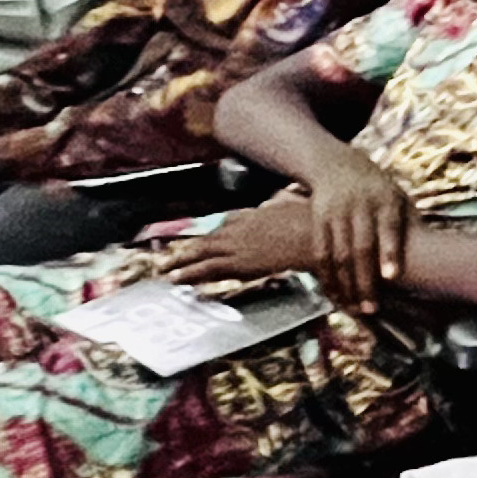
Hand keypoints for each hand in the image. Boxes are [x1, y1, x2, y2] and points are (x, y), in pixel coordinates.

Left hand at [157, 187, 327, 291]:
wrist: (310, 235)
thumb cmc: (311, 221)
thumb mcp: (294, 203)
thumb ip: (283, 202)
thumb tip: (280, 199)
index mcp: (253, 212)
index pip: (228, 222)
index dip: (216, 233)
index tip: (207, 240)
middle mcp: (238, 227)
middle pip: (208, 239)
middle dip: (187, 250)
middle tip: (168, 258)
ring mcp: (235, 245)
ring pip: (201, 253)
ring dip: (181, 262)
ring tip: (165, 270)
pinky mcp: (236, 263)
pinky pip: (208, 269)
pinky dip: (190, 273)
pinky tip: (177, 279)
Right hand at [306, 158, 415, 309]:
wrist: (336, 164)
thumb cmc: (377, 190)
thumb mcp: (397, 197)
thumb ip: (409, 224)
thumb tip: (433, 256)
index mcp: (386, 199)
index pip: (389, 227)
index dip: (390, 252)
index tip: (392, 277)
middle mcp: (360, 205)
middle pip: (361, 247)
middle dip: (365, 281)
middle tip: (371, 309)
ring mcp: (336, 212)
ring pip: (338, 255)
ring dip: (345, 286)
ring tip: (353, 309)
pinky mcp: (317, 219)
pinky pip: (321, 253)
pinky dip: (326, 277)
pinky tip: (334, 295)